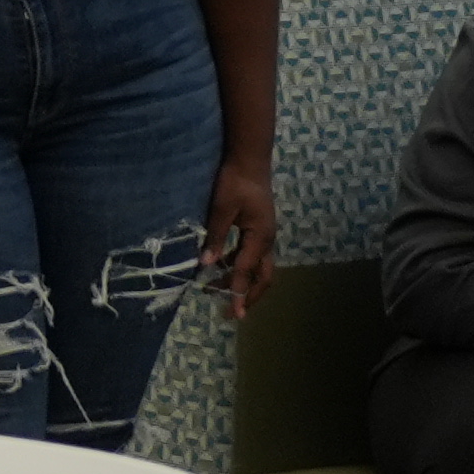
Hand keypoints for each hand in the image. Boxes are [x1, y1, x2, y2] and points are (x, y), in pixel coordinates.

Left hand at [206, 149, 277, 311]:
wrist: (249, 160)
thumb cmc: (235, 181)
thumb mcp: (222, 208)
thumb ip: (215, 236)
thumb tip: (205, 264)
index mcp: (260, 237)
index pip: (248, 271)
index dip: (239, 292)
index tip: (233, 313)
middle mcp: (267, 240)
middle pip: (263, 276)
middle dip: (248, 295)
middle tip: (232, 312)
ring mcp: (264, 235)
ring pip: (258, 267)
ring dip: (242, 281)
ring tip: (217, 290)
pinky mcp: (258, 229)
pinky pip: (252, 255)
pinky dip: (239, 266)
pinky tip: (221, 266)